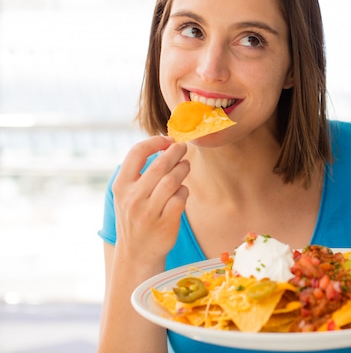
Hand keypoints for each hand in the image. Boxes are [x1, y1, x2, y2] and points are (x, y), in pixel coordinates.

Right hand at [111, 135, 189, 264]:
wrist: (136, 254)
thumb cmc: (135, 217)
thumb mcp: (126, 195)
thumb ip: (139, 173)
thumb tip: (164, 146)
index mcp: (121, 186)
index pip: (136, 153)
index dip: (154, 142)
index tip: (167, 140)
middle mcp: (133, 198)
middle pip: (160, 165)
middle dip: (175, 152)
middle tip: (183, 147)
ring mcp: (149, 213)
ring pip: (173, 180)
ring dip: (183, 169)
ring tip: (185, 166)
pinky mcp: (165, 224)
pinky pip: (181, 198)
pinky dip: (184, 190)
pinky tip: (182, 190)